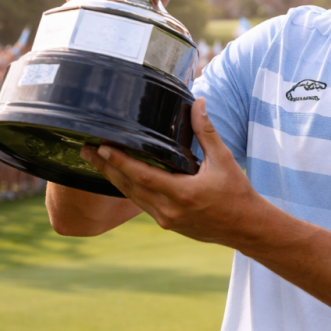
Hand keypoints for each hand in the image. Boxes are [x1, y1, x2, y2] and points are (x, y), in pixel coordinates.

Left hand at [78, 98, 260, 246]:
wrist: (245, 227)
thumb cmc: (236, 193)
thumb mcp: (224, 160)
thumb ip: (206, 132)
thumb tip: (197, 103)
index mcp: (182, 193)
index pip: (142, 175)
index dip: (120, 161)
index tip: (102, 147)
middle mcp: (169, 210)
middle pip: (129, 188)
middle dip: (105, 168)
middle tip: (85, 151)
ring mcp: (166, 219)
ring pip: (133, 197)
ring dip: (113, 179)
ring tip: (96, 162)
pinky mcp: (168, 224)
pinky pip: (142, 204)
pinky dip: (129, 189)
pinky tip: (120, 178)